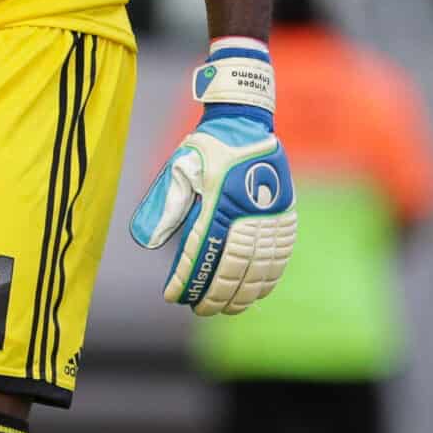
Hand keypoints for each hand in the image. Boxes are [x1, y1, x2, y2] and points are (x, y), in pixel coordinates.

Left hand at [129, 40, 296, 314]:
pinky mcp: (284, 215)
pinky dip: (268, 277)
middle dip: (215, 293)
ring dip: (243, 292)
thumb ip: (166, 204)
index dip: (188, 278)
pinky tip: (257, 292)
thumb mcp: (179, 168)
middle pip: (232, 266)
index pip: (201, 251)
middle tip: (200, 310)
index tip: (173, 296)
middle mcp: (246, 213)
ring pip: (259, 266)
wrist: (245, 122)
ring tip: (227, 309)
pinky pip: (280, 255)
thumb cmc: (205, 147)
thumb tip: (148, 241)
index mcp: (217, 201)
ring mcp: (269, 216)